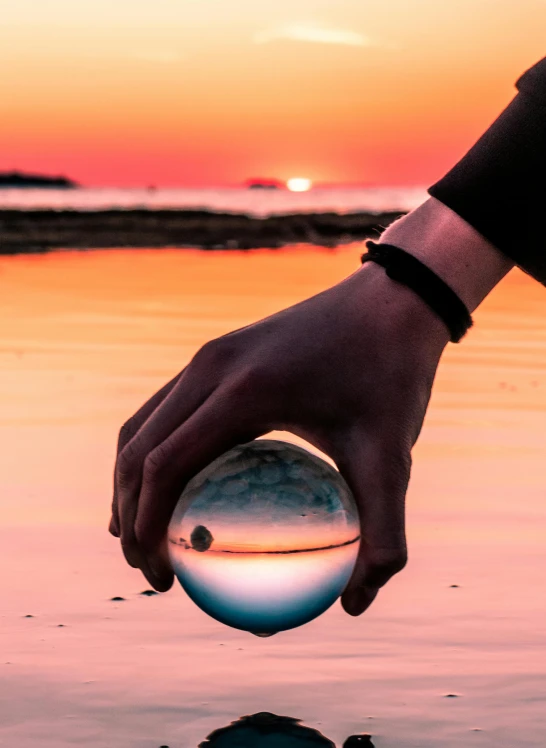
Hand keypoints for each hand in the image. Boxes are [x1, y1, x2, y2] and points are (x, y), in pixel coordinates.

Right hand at [110, 260, 448, 615]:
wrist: (391, 301)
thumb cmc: (392, 376)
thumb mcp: (395, 458)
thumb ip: (384, 534)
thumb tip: (355, 607)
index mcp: (241, 390)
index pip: (164, 466)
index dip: (147, 528)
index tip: (162, 578)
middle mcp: (210, 366)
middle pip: (138, 447)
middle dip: (128, 513)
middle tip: (150, 568)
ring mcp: (210, 354)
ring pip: (143, 423)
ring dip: (131, 479)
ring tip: (143, 531)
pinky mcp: (219, 351)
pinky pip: (168, 406)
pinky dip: (155, 450)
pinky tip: (179, 482)